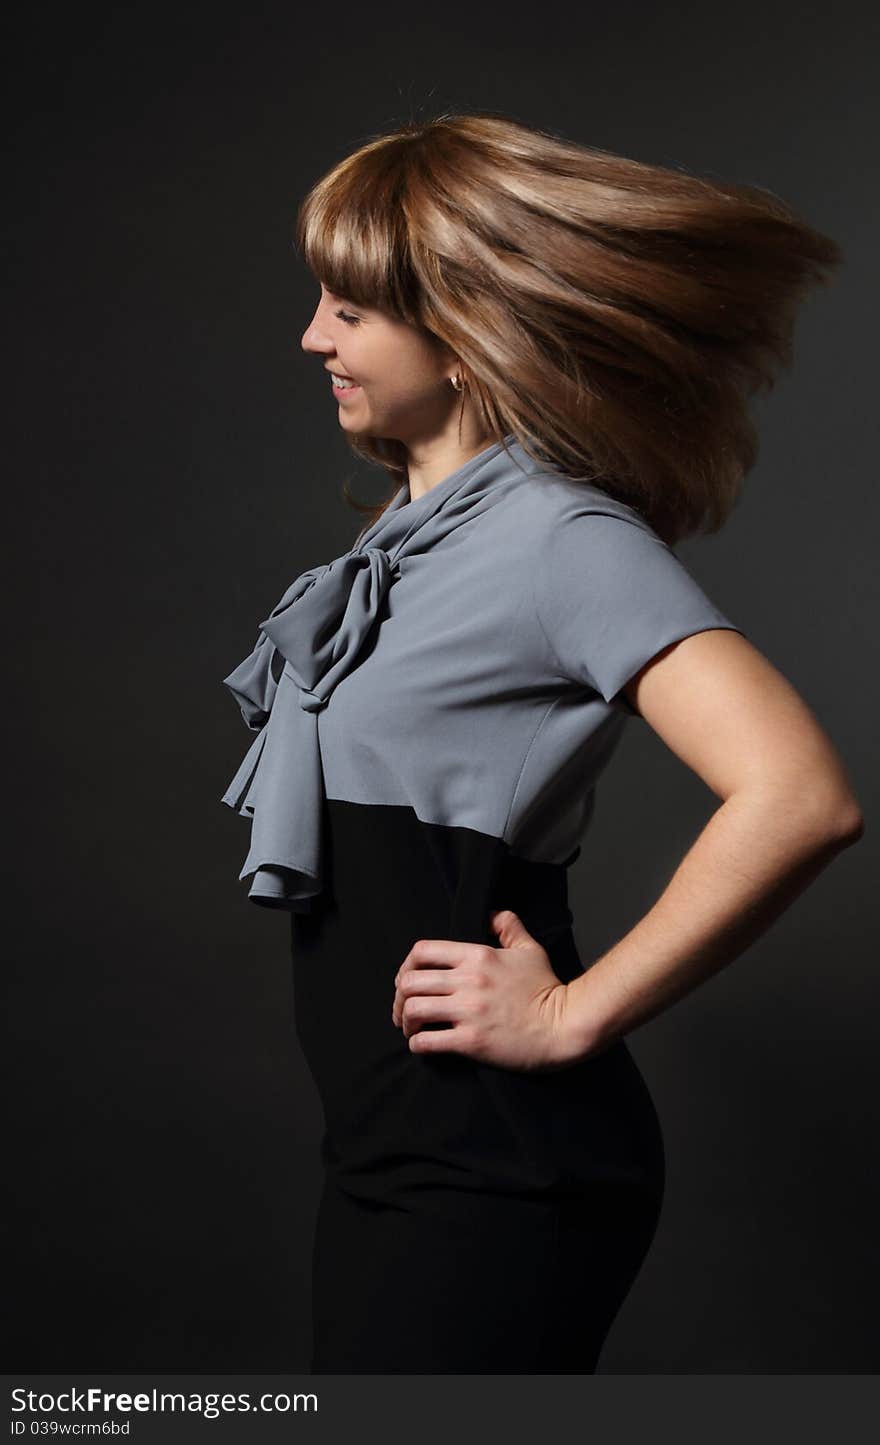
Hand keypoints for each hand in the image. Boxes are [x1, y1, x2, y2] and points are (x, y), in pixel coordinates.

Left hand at [390, 909, 580, 1071]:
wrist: (566, 1025)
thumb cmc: (548, 988)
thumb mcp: (530, 950)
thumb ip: (509, 927)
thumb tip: (493, 914)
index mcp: (478, 955)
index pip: (422, 951)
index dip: (406, 966)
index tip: (407, 980)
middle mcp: (469, 980)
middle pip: (410, 982)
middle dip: (399, 997)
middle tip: (403, 1009)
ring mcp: (469, 1011)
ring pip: (413, 1010)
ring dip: (405, 1021)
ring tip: (411, 1028)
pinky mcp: (471, 1041)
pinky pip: (427, 1041)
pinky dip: (417, 1043)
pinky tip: (422, 1044)